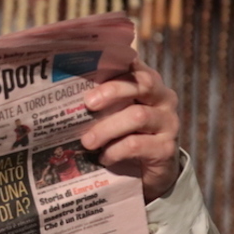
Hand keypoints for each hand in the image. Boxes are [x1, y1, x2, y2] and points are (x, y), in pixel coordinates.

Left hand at [81, 58, 180, 202]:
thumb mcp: (112, 112)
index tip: (91, 64)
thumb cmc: (124, 134)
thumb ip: (100, 98)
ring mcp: (168, 122)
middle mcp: (163, 98)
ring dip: (107, 129)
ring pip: (138, 116)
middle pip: (141, 83)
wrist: (147, 171)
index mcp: (148, 82)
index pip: (134, 63)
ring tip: (87, 141)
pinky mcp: (166, 148)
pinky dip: (115, 151)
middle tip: (88, 103)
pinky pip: (137, 144)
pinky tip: (103, 157)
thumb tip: (65, 91)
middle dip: (111, 91)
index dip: (115, 61)